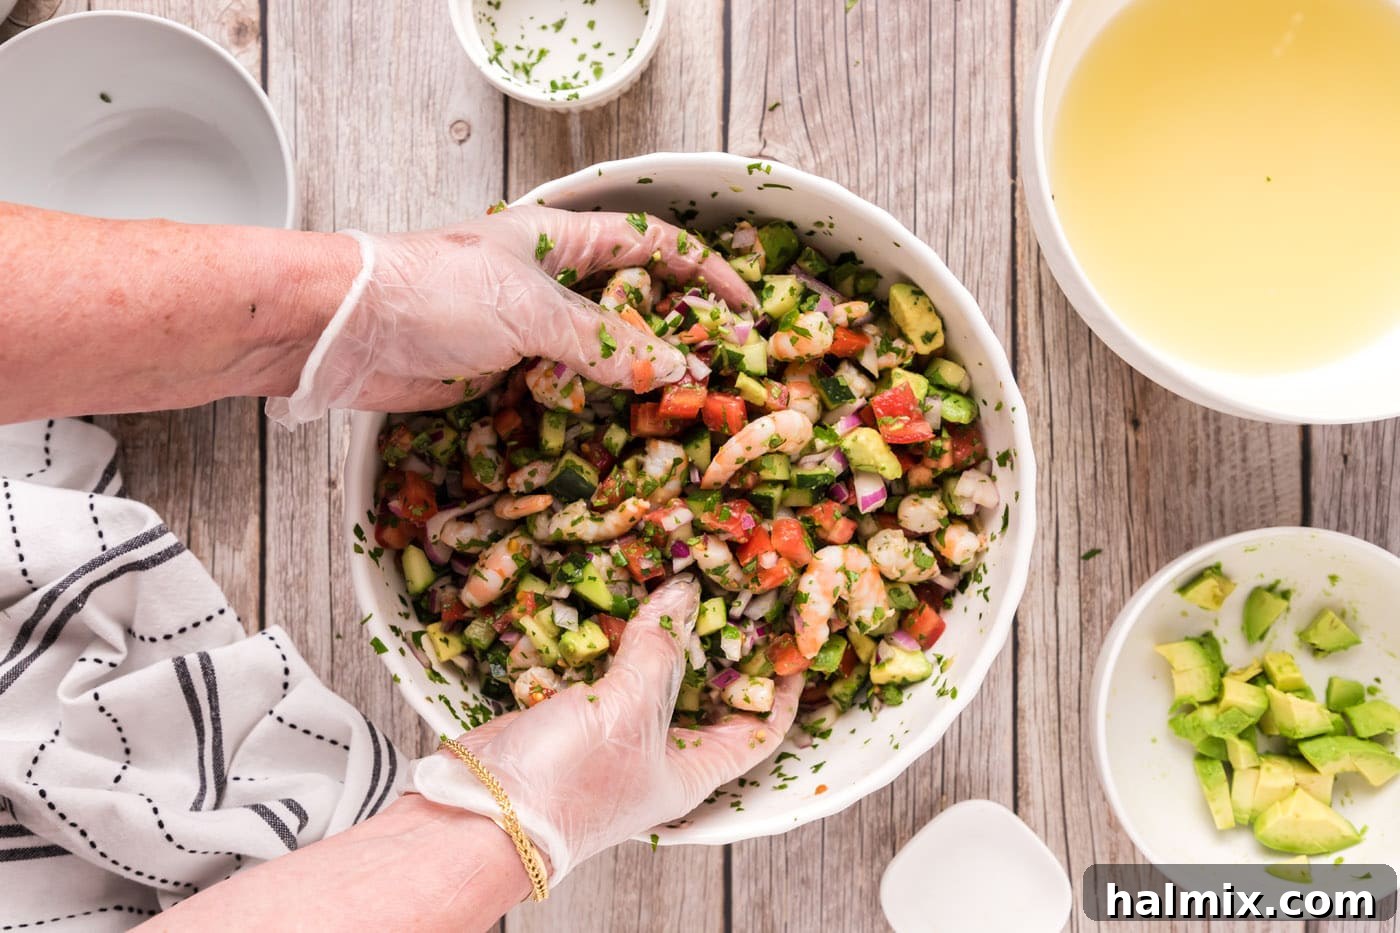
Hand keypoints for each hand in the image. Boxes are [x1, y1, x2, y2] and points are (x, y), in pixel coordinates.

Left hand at [267, 205, 755, 426]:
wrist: (342, 333)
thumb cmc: (431, 293)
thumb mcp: (530, 310)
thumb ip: (604, 340)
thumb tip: (674, 369)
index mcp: (560, 241)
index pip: (654, 246)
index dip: (705, 275)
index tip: (746, 311)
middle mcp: (550, 283)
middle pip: (634, 307)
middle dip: (677, 340)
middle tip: (720, 379)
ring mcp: (528, 333)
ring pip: (600, 359)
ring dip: (635, 387)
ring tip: (680, 419)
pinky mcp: (505, 377)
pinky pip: (564, 397)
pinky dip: (591, 417)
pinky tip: (618, 441)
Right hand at [409, 575, 801, 881]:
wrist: (478, 812)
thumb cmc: (568, 782)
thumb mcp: (629, 710)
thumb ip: (660, 647)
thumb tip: (684, 593)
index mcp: (691, 770)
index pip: (757, 730)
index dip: (780, 688)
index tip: (793, 641)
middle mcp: (658, 754)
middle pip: (703, 693)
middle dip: (717, 643)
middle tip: (732, 589)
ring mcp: (613, 734)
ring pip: (650, 673)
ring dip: (661, 630)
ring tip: (679, 579)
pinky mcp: (571, 714)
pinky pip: (604, 667)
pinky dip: (611, 634)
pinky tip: (618, 597)